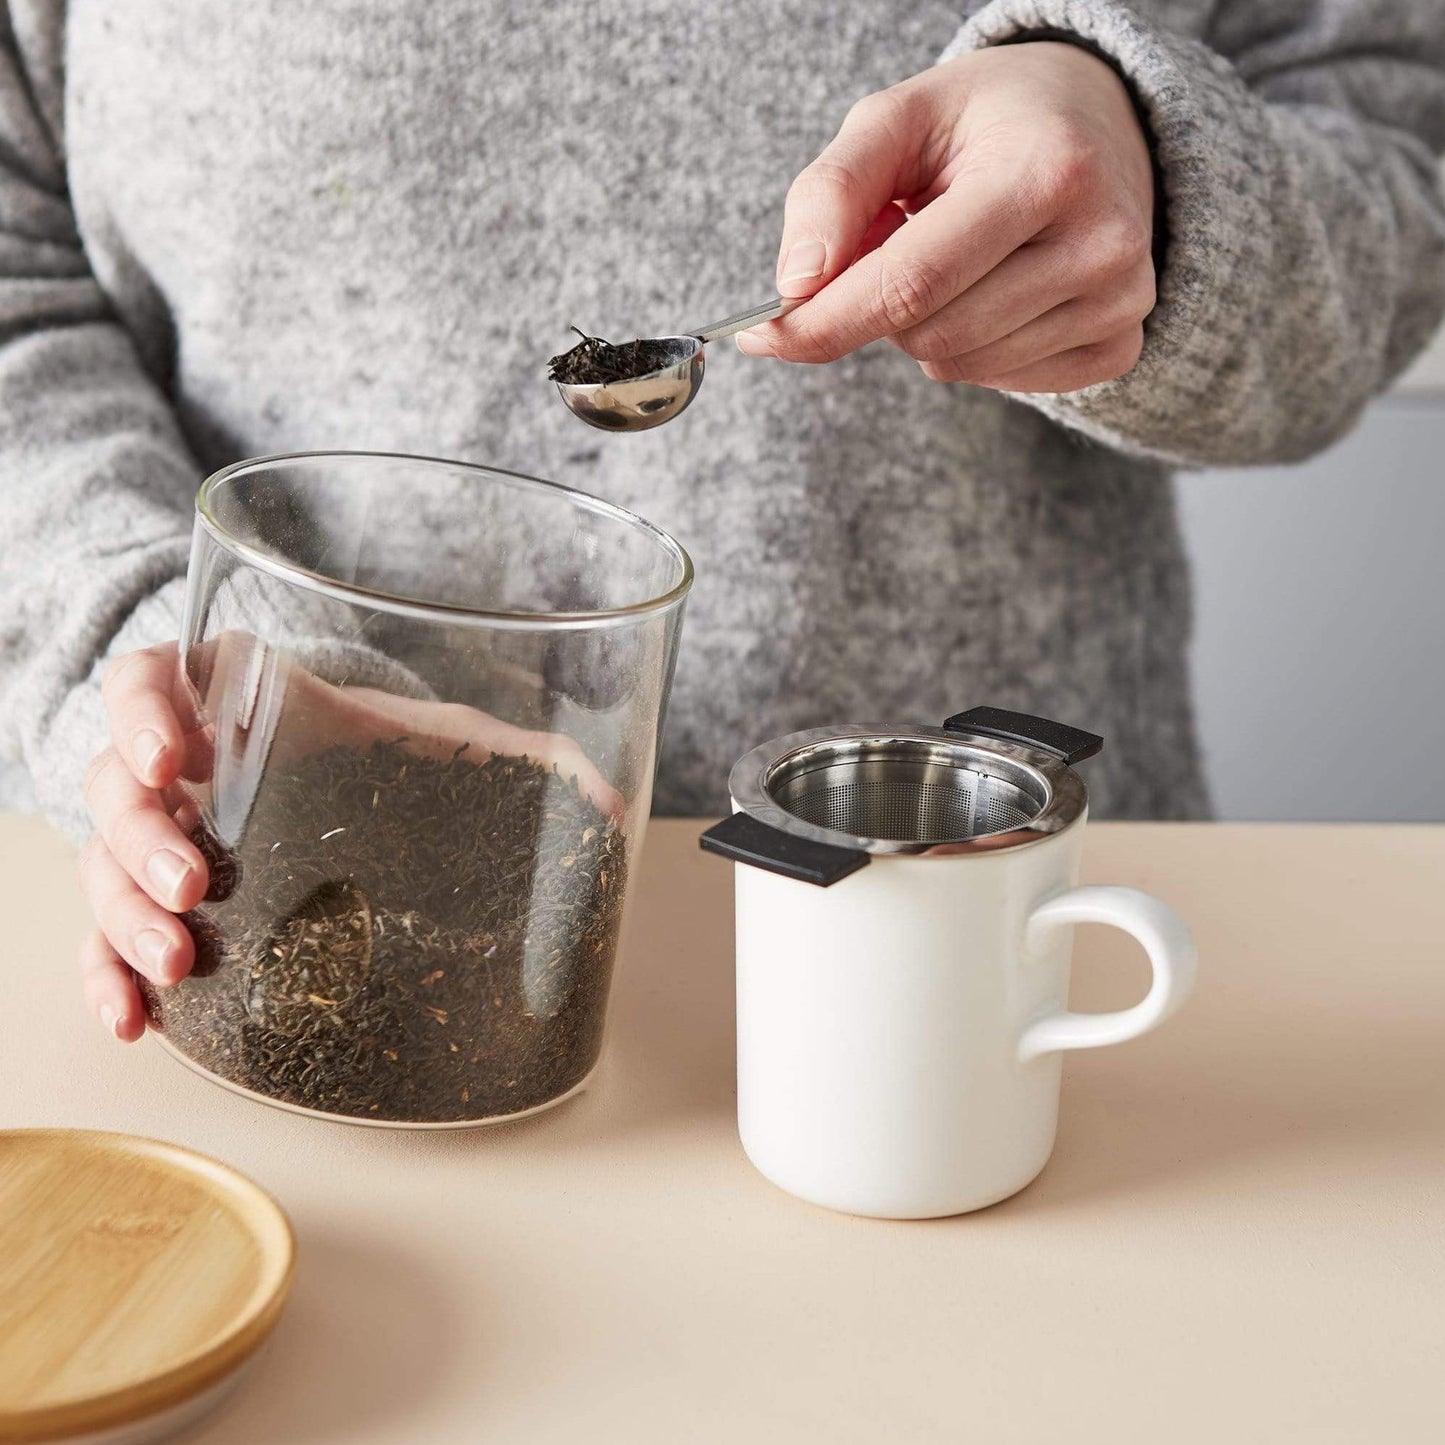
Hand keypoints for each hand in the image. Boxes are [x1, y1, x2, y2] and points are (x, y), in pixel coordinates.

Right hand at [78, 640, 619, 1041]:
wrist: (350, 792)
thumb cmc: (390, 755)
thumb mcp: (450, 744)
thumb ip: (524, 759)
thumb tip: (613, 809)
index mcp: (240, 701)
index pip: (151, 678)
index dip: (142, 711)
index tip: (175, 757)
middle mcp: (184, 768)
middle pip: (113, 786)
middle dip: (145, 838)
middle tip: (199, 879)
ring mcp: (161, 838)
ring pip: (99, 865)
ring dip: (125, 916)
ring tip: (179, 964)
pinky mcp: (158, 907)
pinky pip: (102, 938)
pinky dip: (107, 975)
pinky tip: (135, 1019)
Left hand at [738, 42, 1155, 392]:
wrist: (1102, 123)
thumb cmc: (987, 121)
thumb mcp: (899, 118)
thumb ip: (832, 190)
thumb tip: (795, 286)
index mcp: (1046, 171)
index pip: (909, 284)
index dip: (824, 320)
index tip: (761, 333)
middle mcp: (1099, 244)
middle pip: (927, 334)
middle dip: (883, 304)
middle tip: (903, 240)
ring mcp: (1119, 303)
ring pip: (958, 365)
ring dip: (926, 325)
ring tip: (960, 255)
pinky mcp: (1118, 345)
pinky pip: (999, 382)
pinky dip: (972, 345)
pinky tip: (996, 287)